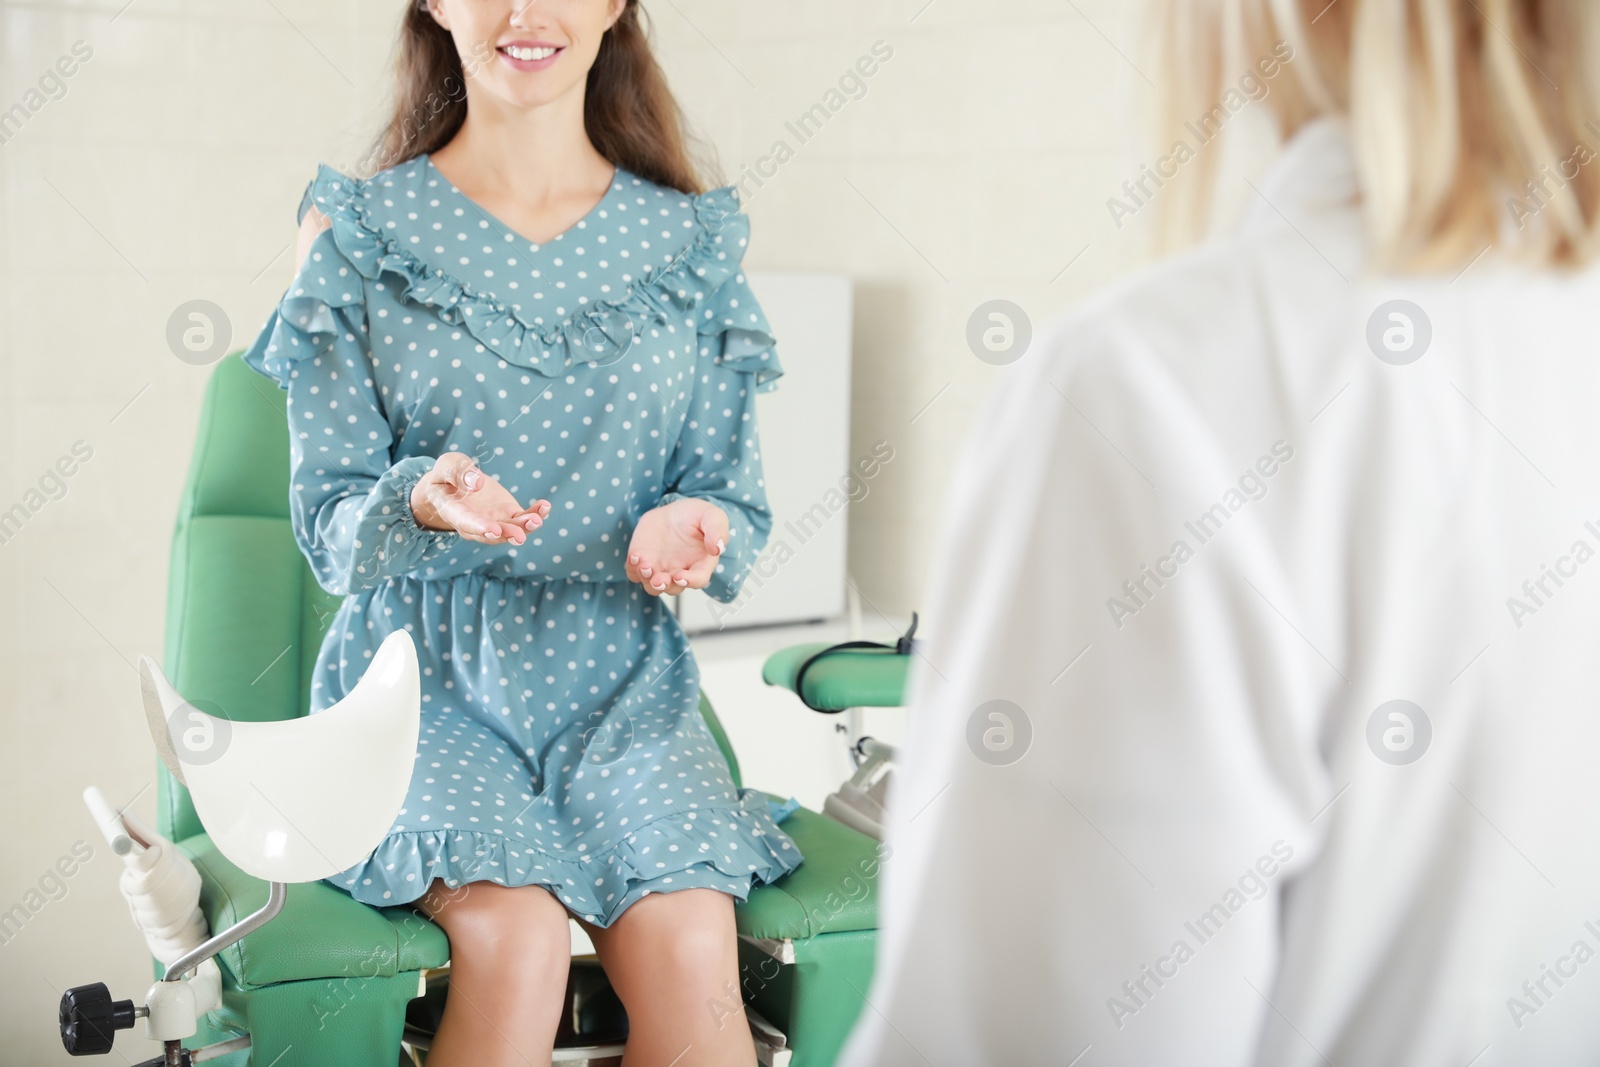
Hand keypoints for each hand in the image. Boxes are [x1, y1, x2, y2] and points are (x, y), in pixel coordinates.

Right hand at [409, 452, 549, 545]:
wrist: (454, 484)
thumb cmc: (446, 475)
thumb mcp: (445, 466)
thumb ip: (456, 472)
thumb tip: (476, 481)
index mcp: (453, 512)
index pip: (466, 522)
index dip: (479, 528)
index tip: (493, 530)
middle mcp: (474, 523)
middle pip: (491, 534)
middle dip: (506, 534)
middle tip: (519, 536)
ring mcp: (493, 521)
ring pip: (510, 530)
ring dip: (524, 528)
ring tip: (536, 520)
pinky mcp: (508, 514)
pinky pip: (523, 518)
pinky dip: (535, 514)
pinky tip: (544, 506)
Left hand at [626, 497, 728, 595]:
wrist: (673, 511)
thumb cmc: (696, 516)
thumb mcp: (712, 516)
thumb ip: (717, 530)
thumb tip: (717, 548)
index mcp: (700, 564)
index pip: (698, 579)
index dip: (690, 581)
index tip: (681, 576)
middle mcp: (680, 571)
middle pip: (672, 588)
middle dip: (664, 585)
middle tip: (659, 579)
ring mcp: (660, 568)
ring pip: (651, 586)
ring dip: (647, 580)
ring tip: (644, 565)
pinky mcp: (643, 561)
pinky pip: (634, 572)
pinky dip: (633, 568)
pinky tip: (635, 556)